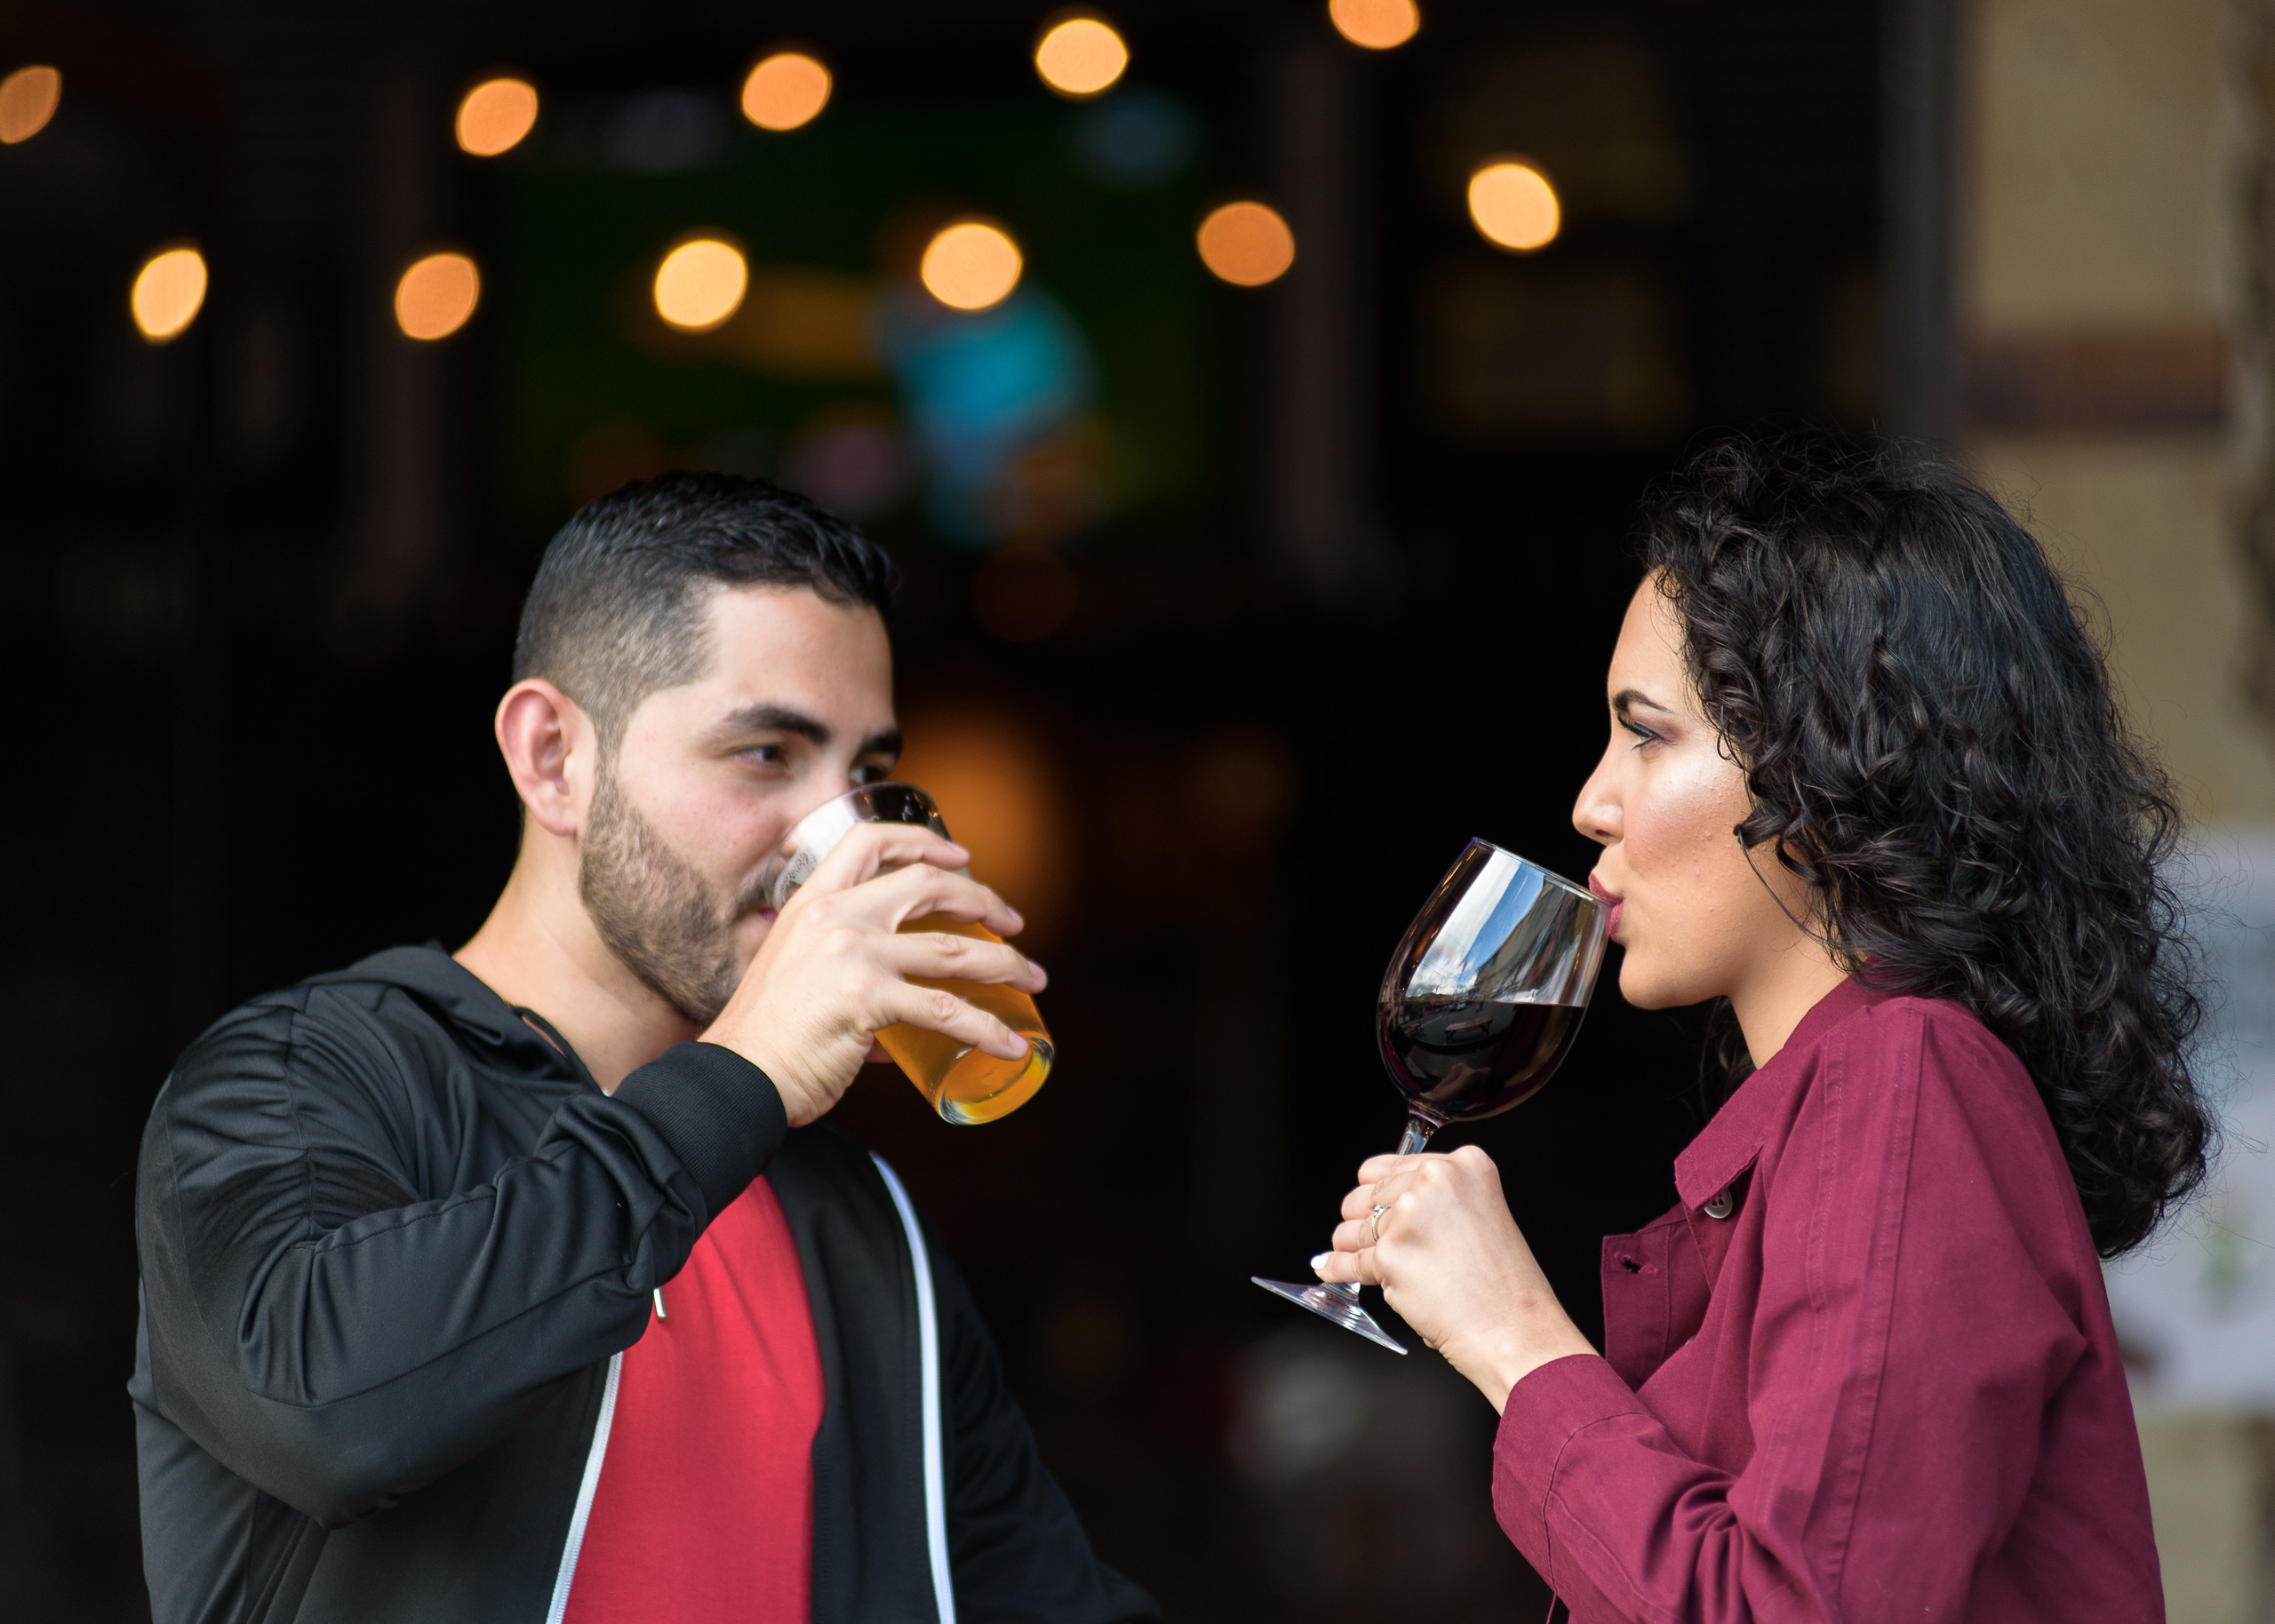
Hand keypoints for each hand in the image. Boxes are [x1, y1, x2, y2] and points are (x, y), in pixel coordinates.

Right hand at [700, 823, 1044, 1126]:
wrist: (736, 1077)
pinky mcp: (868, 999)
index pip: (869, 841)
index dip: (923, 841)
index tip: (960, 855)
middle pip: (929, 884)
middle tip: (1014, 924)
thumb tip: (900, 1025)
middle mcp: (835, 916)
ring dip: (1006, 964)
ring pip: (954, 949)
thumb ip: (847, 979)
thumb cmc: (764, 1037)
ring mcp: (853, 954)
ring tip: (1032, 980)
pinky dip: (988, 1027)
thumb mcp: (797, 976)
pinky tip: (1010, 1044)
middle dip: (984, 900)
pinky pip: (946, 1009)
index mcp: (812, 901)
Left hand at [1316, 1146, 1594, 1410]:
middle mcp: (1435, 1181)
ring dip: (1348, 1243)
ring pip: (1356, 1227)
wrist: (1514, 1330)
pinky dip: (1339, 1269)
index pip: (1391, 1165)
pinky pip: (1351, 1262)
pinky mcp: (1391, 1253)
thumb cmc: (1506, 1286)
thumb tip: (1388, 1203)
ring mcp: (1410, 1215)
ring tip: (1349, 1253)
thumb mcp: (1482, 1215)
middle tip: (1367, 1236)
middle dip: (1363, 1218)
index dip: (1378, 1189)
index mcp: (1464, 1164)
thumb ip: (1438, 1200)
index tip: (1372, 1199)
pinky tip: (1331, 1268)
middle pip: (1369, 1194)